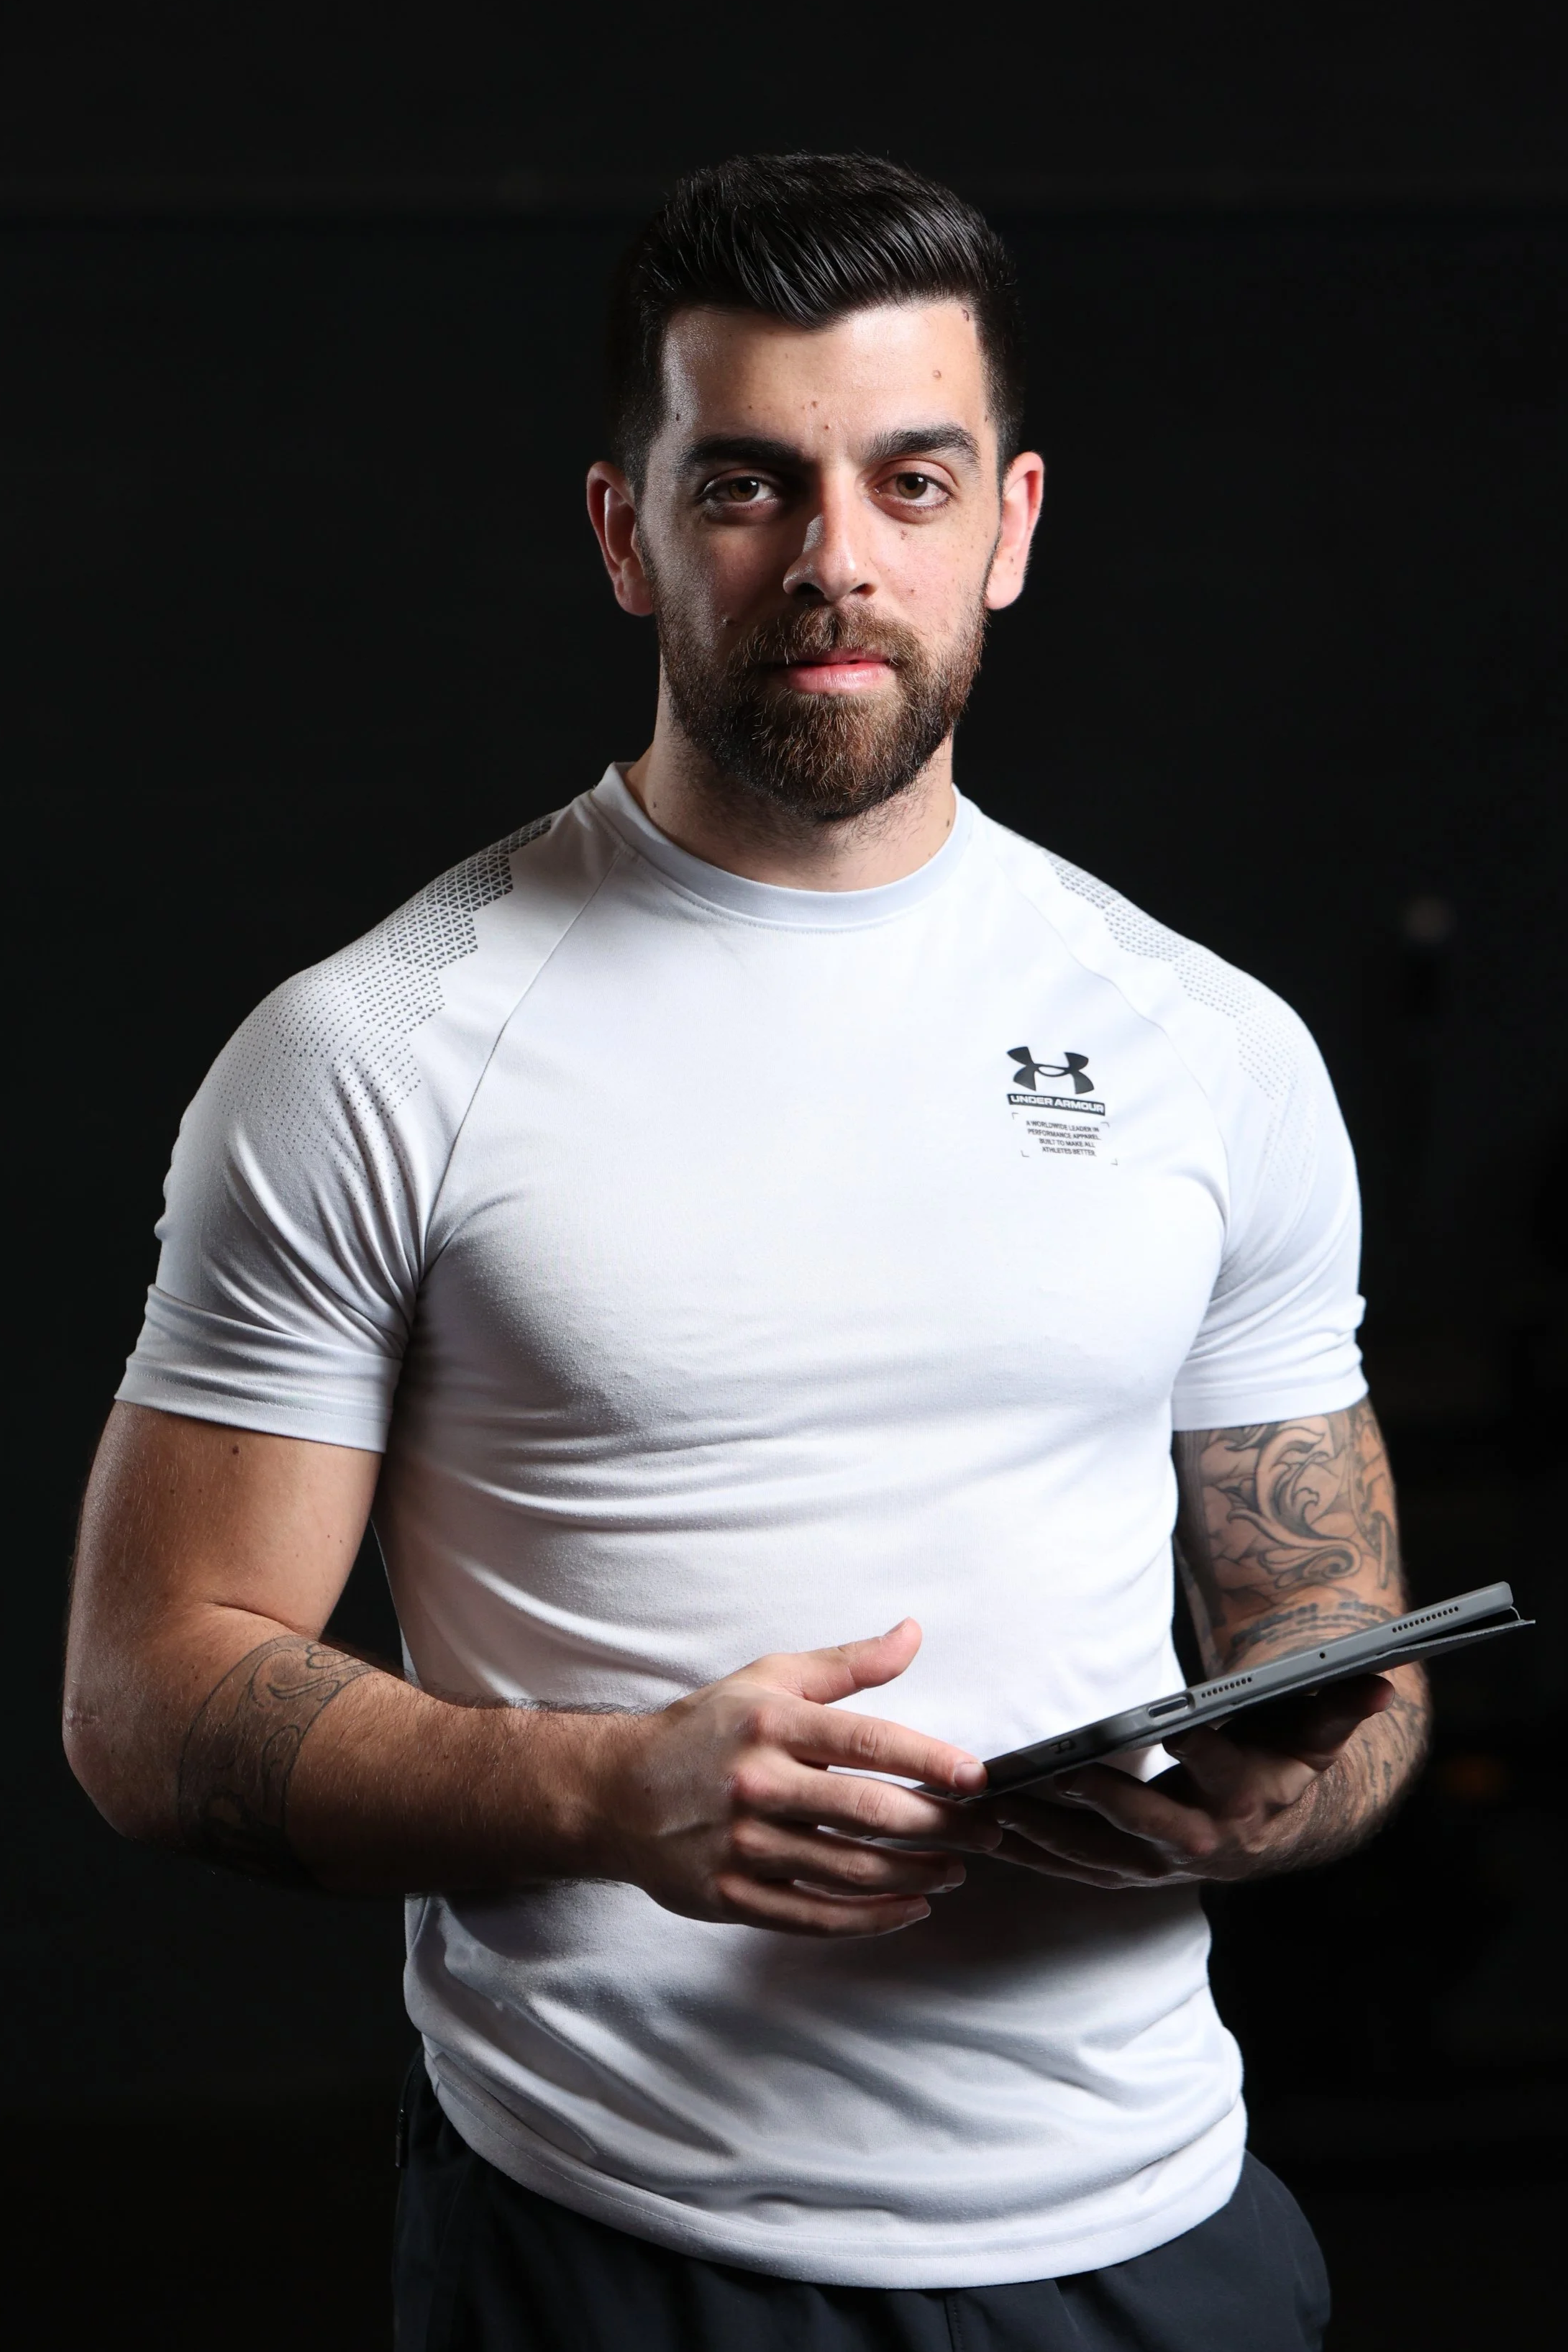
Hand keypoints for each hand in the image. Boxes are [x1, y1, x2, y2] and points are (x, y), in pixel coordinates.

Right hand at [585, 1619, 998, 1936]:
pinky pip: (816, 1917)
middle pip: (869, 1812)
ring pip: (850, 1870)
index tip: (978, 1777)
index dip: (930, 1761)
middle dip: (941, 1824)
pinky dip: (872, 1918)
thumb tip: (913, 1634)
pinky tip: (910, 1906)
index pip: (868, 1742)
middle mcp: (757, 1785)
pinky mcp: (732, 1897)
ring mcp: (743, 1847)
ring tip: (956, 1867)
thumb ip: (846, 1665)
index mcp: (770, 1725)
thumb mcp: (768, 1680)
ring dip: (917, 1873)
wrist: (616, 1792)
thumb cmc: (704, 1731)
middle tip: (988, 1830)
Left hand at [981, 1674, 1394, 1889]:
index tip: (1176, 1725)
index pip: (1223, 1771)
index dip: (1203, 1748)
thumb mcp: (1314, 1735)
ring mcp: (1153, 1865)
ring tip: (994, 1801)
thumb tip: (1384, 1678)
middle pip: (1145, 1823)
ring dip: (1042, 1830)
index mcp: (1242, 1802)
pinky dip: (1025, 1849)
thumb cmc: (1282, 1764)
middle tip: (1057, 1772)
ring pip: (1093, 1853)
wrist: (1267, 1832)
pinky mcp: (1119, 1872)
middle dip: (1102, 1800)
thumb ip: (1340, 1706)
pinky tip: (982, 1827)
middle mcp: (1196, 1842)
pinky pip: (1065, 1865)